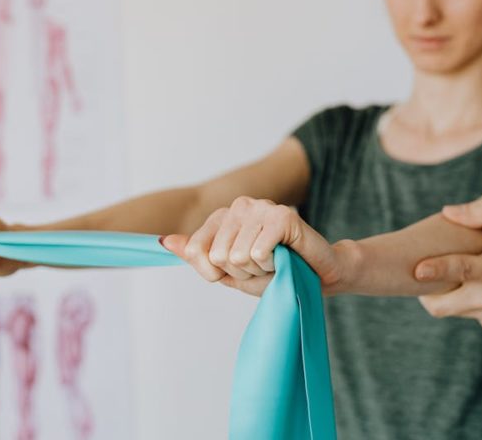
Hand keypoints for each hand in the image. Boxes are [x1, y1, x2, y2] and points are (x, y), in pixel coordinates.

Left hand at [159, 196, 348, 296]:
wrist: (318, 276)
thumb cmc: (274, 273)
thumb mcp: (229, 272)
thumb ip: (198, 257)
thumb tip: (163, 242)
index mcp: (222, 217)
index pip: (195, 251)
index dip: (216, 272)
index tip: (238, 271)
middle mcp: (239, 206)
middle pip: (218, 257)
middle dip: (240, 273)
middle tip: (262, 266)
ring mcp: (261, 207)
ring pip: (238, 257)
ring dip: (258, 270)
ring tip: (274, 261)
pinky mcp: (282, 215)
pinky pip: (258, 252)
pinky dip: (272, 265)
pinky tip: (285, 257)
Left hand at [414, 201, 481, 329]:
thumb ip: (480, 213)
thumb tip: (447, 212)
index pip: (461, 270)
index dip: (437, 270)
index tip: (417, 270)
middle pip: (444, 305)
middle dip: (425, 294)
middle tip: (418, 277)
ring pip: (452, 310)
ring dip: (444, 296)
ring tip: (442, 278)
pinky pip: (467, 314)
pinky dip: (463, 301)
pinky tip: (470, 288)